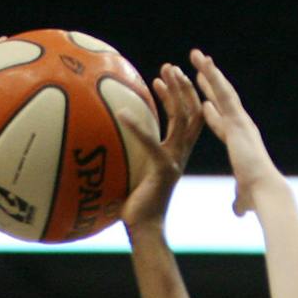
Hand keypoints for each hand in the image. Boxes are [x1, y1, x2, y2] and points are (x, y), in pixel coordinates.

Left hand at [121, 62, 205, 230]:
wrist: (146, 230)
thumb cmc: (135, 207)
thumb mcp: (133, 173)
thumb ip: (128, 154)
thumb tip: (105, 140)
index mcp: (176, 154)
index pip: (187, 118)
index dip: (181, 96)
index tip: (167, 77)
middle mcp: (180, 154)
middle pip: (192, 112)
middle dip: (185, 86)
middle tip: (171, 66)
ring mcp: (175, 160)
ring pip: (183, 119)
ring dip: (175, 93)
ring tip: (164, 73)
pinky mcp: (164, 170)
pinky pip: (152, 142)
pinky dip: (138, 126)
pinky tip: (122, 112)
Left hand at [189, 49, 281, 214]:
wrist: (264, 191)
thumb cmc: (256, 198)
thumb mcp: (243, 198)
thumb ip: (240, 202)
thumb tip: (240, 212)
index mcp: (239, 144)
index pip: (223, 125)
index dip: (213, 114)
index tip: (205, 103)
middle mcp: (241, 128)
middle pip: (222, 101)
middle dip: (210, 85)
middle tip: (199, 68)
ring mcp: (240, 121)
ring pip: (223, 91)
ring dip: (210, 72)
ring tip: (197, 55)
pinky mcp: (238, 119)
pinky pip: (223, 93)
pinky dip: (213, 77)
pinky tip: (202, 63)